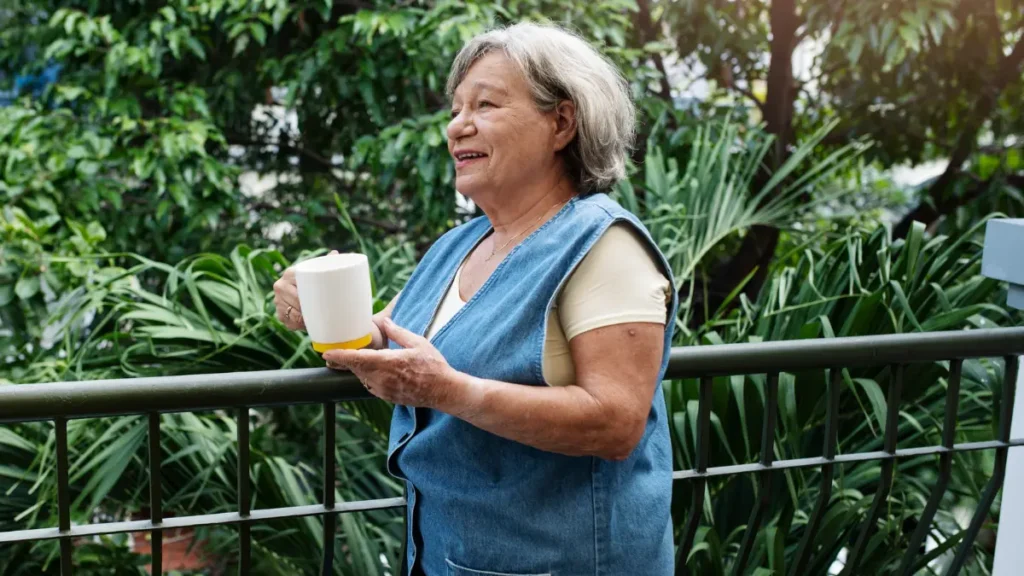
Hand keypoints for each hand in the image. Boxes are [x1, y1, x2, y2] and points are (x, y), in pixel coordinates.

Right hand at [273, 250, 337, 329]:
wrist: (308, 291)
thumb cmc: (317, 280)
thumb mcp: (321, 270)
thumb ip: (327, 262)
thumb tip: (335, 253)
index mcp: (290, 274)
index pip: (300, 288)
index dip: (311, 297)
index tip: (322, 302)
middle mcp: (280, 286)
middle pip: (296, 303)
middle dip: (309, 309)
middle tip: (324, 312)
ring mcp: (277, 301)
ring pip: (293, 315)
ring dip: (305, 319)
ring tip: (317, 318)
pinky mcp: (279, 314)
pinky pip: (290, 323)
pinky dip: (300, 325)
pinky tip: (308, 323)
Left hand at [322, 318, 458, 408]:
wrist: (443, 391)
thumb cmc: (433, 366)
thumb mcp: (418, 343)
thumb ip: (398, 333)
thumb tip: (385, 322)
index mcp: (388, 362)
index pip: (356, 359)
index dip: (339, 356)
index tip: (325, 352)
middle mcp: (382, 378)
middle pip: (355, 368)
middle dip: (345, 361)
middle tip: (333, 353)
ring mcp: (384, 390)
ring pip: (362, 377)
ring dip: (357, 369)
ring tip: (354, 360)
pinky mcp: (387, 397)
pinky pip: (370, 386)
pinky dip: (367, 377)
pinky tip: (373, 371)